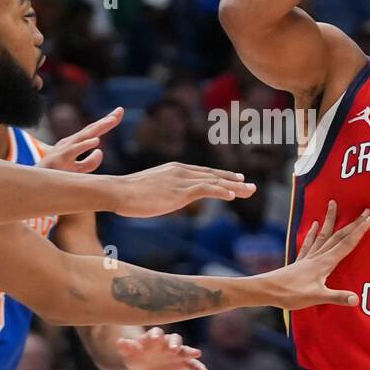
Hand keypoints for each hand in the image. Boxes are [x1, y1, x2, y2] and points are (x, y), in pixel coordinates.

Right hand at [38, 108, 122, 173]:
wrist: (34, 184)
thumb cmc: (56, 175)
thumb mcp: (77, 170)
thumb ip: (90, 163)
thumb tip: (100, 151)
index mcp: (75, 144)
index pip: (93, 130)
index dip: (106, 121)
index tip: (120, 112)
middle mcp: (70, 143)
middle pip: (91, 129)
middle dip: (106, 120)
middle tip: (120, 111)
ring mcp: (64, 149)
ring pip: (84, 136)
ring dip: (99, 128)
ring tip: (112, 121)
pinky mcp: (59, 158)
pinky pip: (73, 151)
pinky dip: (84, 145)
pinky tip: (96, 141)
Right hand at [112, 162, 256, 216]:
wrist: (118, 191)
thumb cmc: (128, 194)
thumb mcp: (151, 190)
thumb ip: (164, 191)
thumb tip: (168, 199)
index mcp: (175, 170)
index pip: (204, 173)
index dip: (222, 176)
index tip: (236, 179)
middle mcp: (181, 172)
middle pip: (213, 176)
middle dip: (234, 181)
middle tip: (251, 185)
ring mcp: (181, 181)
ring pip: (214, 182)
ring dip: (234, 187)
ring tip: (250, 190)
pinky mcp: (179, 191)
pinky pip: (206, 189)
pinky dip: (220, 191)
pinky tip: (232, 195)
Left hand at [115, 327, 208, 369]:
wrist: (145, 367)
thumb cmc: (136, 357)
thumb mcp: (130, 354)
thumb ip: (127, 348)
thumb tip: (119, 342)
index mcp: (154, 338)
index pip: (156, 333)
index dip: (155, 336)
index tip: (155, 339)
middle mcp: (167, 343)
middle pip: (174, 338)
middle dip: (174, 343)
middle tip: (173, 349)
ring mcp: (176, 352)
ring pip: (185, 349)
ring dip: (191, 351)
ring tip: (197, 353)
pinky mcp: (183, 363)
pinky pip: (192, 364)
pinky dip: (199, 367)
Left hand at [268, 201, 369, 310]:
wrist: (267, 290)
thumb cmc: (291, 294)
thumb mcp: (317, 297)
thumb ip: (338, 297)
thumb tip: (357, 299)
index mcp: (325, 263)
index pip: (346, 244)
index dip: (360, 231)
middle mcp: (318, 256)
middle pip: (338, 236)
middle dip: (353, 224)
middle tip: (364, 210)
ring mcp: (308, 257)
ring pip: (324, 235)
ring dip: (330, 220)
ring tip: (333, 204)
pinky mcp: (300, 261)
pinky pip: (309, 243)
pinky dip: (313, 233)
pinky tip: (314, 224)